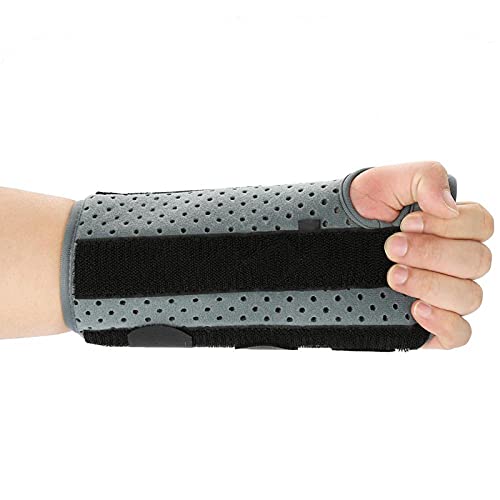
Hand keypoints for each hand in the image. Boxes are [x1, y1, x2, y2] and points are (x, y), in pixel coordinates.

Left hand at [350, 161, 493, 348]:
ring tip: (393, 275)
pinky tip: (417, 309)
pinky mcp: (429, 322)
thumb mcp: (386, 180)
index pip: (481, 225)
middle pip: (476, 262)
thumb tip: (449, 207)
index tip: (407, 223)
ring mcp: (442, 292)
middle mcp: (452, 260)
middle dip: (432, 253)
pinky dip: (444, 323)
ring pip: (470, 297)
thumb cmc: (361, 209)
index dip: (447, 226)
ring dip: (431, 284)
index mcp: (450, 225)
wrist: (326, 240)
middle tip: (392, 248)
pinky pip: (459, 333)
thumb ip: (426, 177)